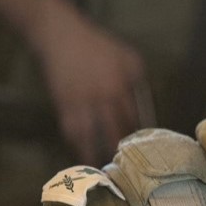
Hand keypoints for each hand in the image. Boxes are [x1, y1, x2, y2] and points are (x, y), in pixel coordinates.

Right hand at [32, 14, 146, 163]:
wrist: (61, 36)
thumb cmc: (99, 46)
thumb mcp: (128, 58)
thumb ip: (139, 83)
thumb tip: (145, 110)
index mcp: (121, 85)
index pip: (133, 118)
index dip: (137, 136)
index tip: (143, 149)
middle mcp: (101, 97)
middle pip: (113, 132)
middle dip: (119, 151)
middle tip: (125, 167)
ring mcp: (80, 102)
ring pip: (89, 137)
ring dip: (95, 154)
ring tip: (103, 170)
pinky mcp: (62, 105)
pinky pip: (71, 131)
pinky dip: (78, 144)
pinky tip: (84, 153)